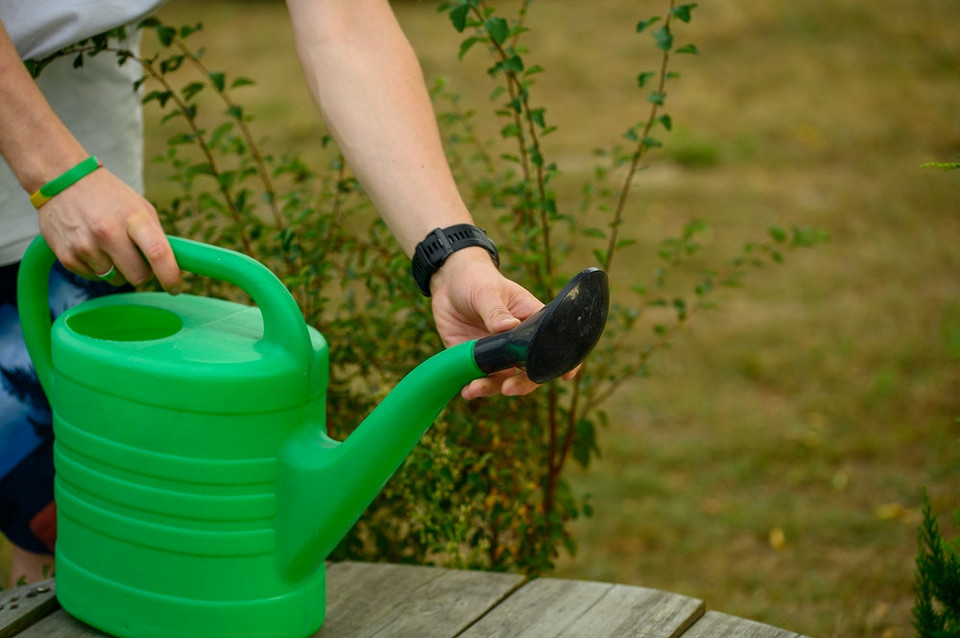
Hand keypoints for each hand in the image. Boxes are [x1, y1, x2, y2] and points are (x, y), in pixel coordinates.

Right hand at [37, 168, 181, 292]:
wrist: (62, 180)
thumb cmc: (108, 195)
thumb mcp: (139, 206)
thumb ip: (156, 236)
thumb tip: (170, 266)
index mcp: (132, 218)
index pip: (158, 253)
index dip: (170, 276)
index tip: (175, 287)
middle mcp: (108, 233)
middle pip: (138, 276)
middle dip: (142, 272)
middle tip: (136, 257)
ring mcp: (85, 246)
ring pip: (116, 280)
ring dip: (118, 269)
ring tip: (109, 245)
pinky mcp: (68, 257)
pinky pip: (94, 278)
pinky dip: (98, 268)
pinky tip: (92, 246)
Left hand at [429, 247, 569, 398]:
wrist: (448, 284)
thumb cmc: (477, 280)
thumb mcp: (487, 291)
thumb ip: (495, 310)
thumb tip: (508, 327)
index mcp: (530, 323)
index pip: (552, 344)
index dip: (563, 362)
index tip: (565, 376)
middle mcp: (517, 344)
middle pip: (529, 371)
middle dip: (522, 384)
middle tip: (507, 388)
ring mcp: (496, 355)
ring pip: (502, 380)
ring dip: (491, 388)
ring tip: (474, 389)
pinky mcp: (475, 361)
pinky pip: (478, 379)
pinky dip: (473, 387)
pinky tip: (466, 390)